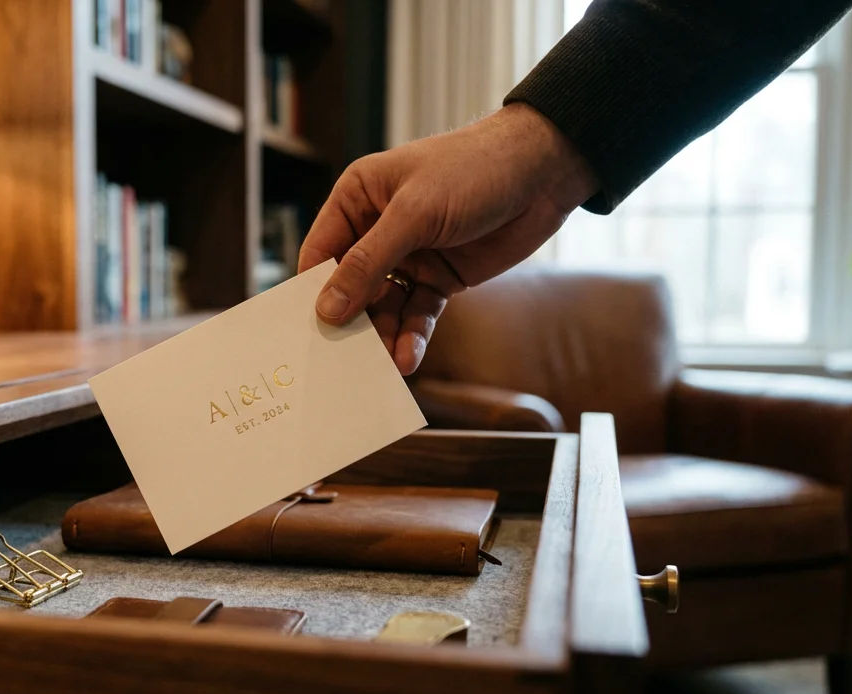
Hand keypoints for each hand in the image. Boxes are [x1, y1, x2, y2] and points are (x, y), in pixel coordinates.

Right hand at [298, 103, 596, 374]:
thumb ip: (368, 262)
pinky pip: (417, 313)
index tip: (307, 331)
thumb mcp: (414, 213)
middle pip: (349, 287)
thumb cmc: (473, 169)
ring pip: (384, 307)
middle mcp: (378, 229)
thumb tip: (327, 308)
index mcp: (358, 198)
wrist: (545, 172)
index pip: (320, 252)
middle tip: (344, 360)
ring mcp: (409, 256)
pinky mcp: (440, 278)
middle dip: (349, 321)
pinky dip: (412, 336)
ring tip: (384, 365)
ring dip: (383, 336)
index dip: (312, 291)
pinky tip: (409, 356)